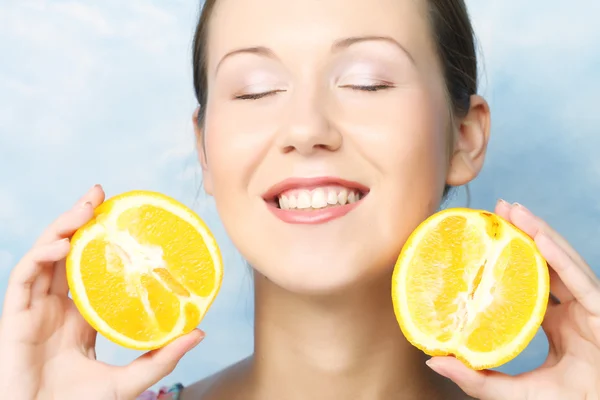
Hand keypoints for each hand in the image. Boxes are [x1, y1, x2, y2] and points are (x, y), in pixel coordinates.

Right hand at [0, 185, 203, 399]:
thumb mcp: (128, 380)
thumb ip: (160, 358)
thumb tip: (199, 332)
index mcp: (82, 313)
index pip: (91, 266)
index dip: (102, 239)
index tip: (123, 216)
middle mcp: (57, 305)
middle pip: (66, 251)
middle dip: (79, 219)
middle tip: (100, 193)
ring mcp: (34, 308)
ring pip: (44, 255)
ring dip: (61, 226)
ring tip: (85, 206)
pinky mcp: (14, 317)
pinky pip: (23, 277)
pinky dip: (41, 256)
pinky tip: (64, 245)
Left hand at [425, 200, 599, 398]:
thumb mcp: (515, 392)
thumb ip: (477, 379)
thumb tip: (433, 359)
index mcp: (555, 323)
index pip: (530, 282)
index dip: (508, 259)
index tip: (482, 239)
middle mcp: (573, 311)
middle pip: (547, 263)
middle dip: (525, 233)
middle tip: (497, 210)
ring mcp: (590, 309)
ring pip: (564, 263)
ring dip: (540, 233)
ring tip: (513, 210)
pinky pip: (583, 281)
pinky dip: (562, 258)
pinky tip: (540, 237)